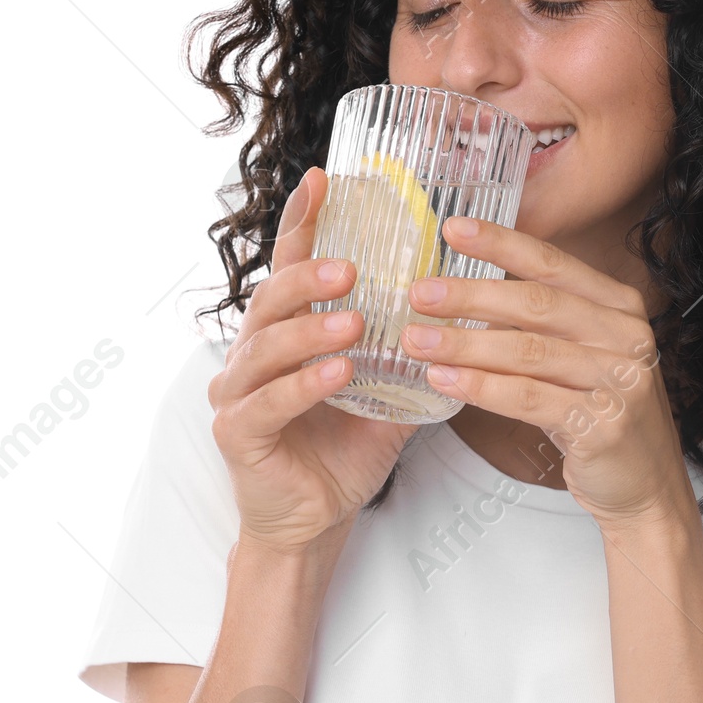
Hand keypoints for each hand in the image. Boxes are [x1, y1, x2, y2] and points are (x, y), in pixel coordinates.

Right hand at [208, 166, 415, 552]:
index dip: (305, 223)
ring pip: (266, 347)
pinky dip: (304, 385)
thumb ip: (409, 355)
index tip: (325, 179)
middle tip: (353, 267)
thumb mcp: (388, 396)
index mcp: (285, 335)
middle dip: (310, 278)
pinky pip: (268, 402)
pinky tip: (337, 374)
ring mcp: (237, 393)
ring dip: (311, 330)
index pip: (291, 268)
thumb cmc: (344, 455)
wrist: (316, 523)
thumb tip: (465, 313)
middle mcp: (252, 355)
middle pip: (272, 299)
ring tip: (355, 323)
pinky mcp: (237, 434)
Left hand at [399, 215, 692, 526]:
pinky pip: (529, 398)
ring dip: (465, 344)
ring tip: (418, 341)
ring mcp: (618, 380)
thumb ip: (541, 325)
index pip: (553, 263)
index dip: (501, 243)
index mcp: (619, 307)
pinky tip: (446, 381)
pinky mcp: (601, 424)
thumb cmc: (603, 415)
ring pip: (527, 351)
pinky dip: (481, 387)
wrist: (646, 485)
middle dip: (470, 295)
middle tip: (420, 294)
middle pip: (536, 303)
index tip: (454, 229)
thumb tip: (467, 295)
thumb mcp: (581, 358)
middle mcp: (625, 337)